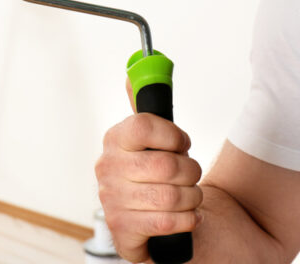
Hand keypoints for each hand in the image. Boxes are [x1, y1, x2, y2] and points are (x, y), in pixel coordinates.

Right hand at [95, 110, 202, 261]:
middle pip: (166, 165)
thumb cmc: (157, 176)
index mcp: (114, 141)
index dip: (173, 136)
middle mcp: (107, 169)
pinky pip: (169, 222)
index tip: (182, 144)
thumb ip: (147, 106)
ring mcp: (112, 201)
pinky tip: (185, 216)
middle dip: (191, 172)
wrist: (151, 223)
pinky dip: (188, 220)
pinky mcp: (123, 230)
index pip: (143, 125)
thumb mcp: (151, 140)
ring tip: (188, 197)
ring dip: (192, 198)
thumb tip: (139, 68)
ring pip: (172, 196)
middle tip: (189, 175)